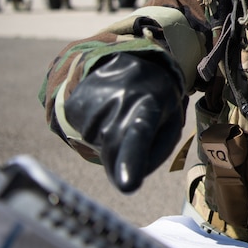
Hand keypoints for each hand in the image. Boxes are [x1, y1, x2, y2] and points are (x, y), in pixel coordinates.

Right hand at [63, 52, 183, 192]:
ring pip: (102, 147)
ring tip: (125, 117)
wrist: (125, 60)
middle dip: (126, 162)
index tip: (128, 186)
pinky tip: (109, 115)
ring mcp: (92, 103)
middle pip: (116, 150)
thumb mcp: (173, 116)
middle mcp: (118, 102)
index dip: (132, 160)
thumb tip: (130, 177)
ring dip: (115, 144)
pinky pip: (88, 138)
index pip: (139, 135)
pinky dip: (100, 136)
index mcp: (149, 103)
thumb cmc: (157, 98)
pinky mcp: (73, 108)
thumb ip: (159, 149)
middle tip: (138, 148)